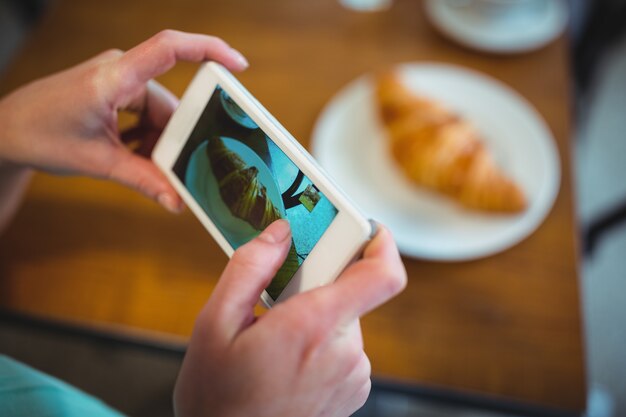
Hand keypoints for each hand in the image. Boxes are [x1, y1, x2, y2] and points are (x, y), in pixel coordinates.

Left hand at [0, 30, 247, 212]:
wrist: (6, 129)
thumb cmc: (42, 136)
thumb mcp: (97, 162)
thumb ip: (142, 180)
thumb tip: (177, 202)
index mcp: (114, 78)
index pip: (169, 48)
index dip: (209, 49)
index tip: (240, 65)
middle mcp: (120, 70)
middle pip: (171, 101)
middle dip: (177, 137)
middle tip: (177, 168)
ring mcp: (117, 78)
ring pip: (160, 111)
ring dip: (159, 140)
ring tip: (144, 166)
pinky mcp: (115, 89)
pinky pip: (146, 111)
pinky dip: (147, 135)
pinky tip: (135, 155)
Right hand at [174, 220, 406, 416]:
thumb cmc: (217, 398)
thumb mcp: (214, 325)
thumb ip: (250, 268)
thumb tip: (279, 232)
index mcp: (312, 327)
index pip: (381, 276)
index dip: (382, 244)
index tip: (368, 229)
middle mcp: (345, 352)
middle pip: (351, 293)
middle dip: (316, 288)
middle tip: (277, 305)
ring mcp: (353, 375)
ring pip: (344, 320)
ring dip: (315, 319)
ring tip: (275, 343)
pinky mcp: (353, 390)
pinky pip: (344, 347)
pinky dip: (321, 343)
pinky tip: (288, 362)